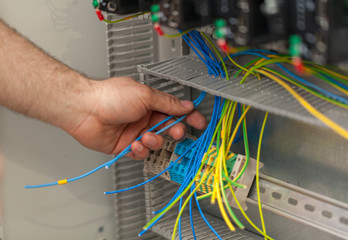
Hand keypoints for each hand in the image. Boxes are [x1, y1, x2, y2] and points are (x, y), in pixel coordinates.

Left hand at [66, 77, 206, 158]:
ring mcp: (135, 131)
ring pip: (156, 142)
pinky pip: (140, 153)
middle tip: (175, 132)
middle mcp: (144, 117)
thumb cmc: (110, 97)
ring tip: (145, 137)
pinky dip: (139, 150)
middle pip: (168, 128)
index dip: (189, 116)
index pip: (175, 110)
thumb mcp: (145, 96)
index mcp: (150, 102)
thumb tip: (185, 106)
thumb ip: (167, 103)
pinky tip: (134, 144)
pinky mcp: (125, 146)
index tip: (199, 123)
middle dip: (174, 131)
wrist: (85, 110)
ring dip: (154, 141)